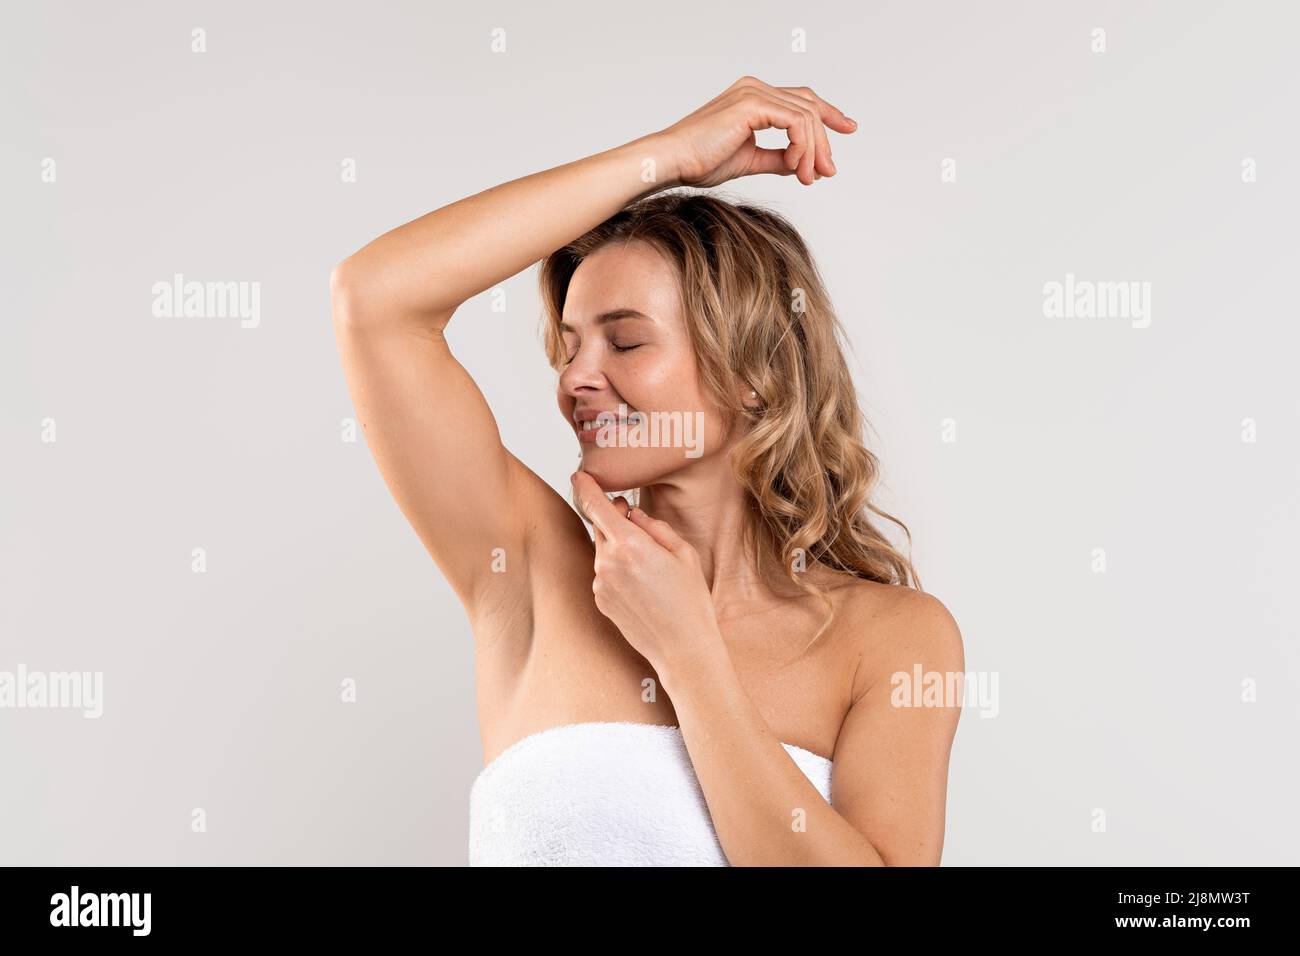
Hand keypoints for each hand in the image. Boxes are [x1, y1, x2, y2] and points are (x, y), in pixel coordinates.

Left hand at [570, 471, 722, 677]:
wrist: (682, 648)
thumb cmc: (690, 599)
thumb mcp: (683, 554)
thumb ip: (654, 527)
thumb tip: (632, 513)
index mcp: (630, 545)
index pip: (597, 506)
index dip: (586, 487)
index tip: (580, 475)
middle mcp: (608, 562)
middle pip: (600, 527)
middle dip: (614, 521)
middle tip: (634, 520)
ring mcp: (600, 584)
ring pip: (604, 552)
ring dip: (619, 549)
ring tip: (650, 569)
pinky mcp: (599, 600)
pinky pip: (604, 574)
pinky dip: (617, 571)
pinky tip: (642, 587)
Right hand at [656, 75, 856, 187]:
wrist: (673, 161)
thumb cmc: (699, 161)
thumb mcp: (749, 160)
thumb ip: (777, 158)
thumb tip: (801, 165)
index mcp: (753, 97)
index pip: (800, 100)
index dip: (827, 115)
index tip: (847, 130)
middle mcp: (755, 88)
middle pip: (809, 106)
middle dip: (825, 140)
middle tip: (829, 171)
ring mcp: (754, 92)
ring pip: (806, 116)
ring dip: (814, 150)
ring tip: (810, 177)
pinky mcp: (752, 104)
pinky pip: (796, 122)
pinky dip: (802, 146)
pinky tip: (797, 168)